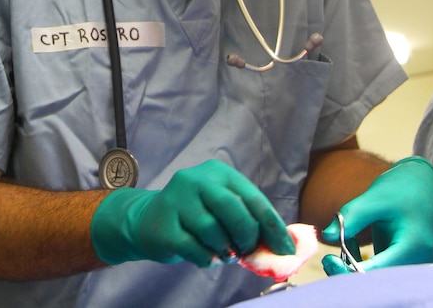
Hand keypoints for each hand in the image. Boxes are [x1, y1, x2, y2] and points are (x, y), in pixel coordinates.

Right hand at [90, 159, 294, 266]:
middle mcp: (195, 180)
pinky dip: (207, 259)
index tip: (286, 249)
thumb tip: (284, 244)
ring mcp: (176, 201)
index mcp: (217, 173)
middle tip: (246, 250)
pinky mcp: (164, 226)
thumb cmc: (195, 215)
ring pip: (213, 232)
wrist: (146, 220)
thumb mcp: (220, 207)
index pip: (253, 198)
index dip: (272, 226)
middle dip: (246, 236)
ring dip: (225, 250)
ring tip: (222, 252)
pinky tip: (207, 256)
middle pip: (232, 210)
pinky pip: (195, 250)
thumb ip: (249, 219)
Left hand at [321, 156, 432, 274]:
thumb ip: (352, 216)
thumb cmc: (400, 188)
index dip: (350, 272)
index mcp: (414, 246)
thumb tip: (328, 236)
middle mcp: (417, 262)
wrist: (421, 185)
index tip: (328, 259)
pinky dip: (359, 263)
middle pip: (377, 282)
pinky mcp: (402, 265)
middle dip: (348, 273)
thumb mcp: (374, 197)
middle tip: (328, 258)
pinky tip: (351, 241)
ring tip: (346, 238)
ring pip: (376, 280)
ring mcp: (411, 266)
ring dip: (353, 266)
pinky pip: (377, 273)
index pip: (380, 272)